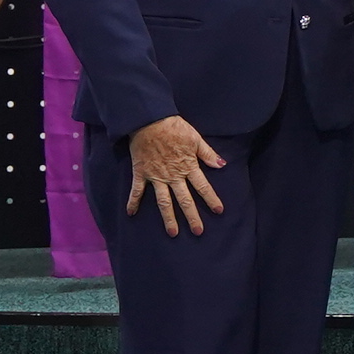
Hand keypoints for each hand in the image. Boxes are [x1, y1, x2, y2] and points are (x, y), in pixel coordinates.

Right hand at [127, 118, 229, 236]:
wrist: (150, 120)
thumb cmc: (174, 127)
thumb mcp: (195, 138)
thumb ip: (208, 154)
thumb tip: (222, 164)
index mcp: (188, 166)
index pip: (203, 186)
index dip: (211, 199)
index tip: (218, 211)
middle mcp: (173, 176)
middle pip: (185, 200)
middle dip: (192, 216)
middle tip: (198, 231)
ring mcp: (156, 176)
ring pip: (164, 201)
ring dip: (168, 218)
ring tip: (173, 233)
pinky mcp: (141, 173)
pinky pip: (137, 190)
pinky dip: (133, 202)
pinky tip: (130, 214)